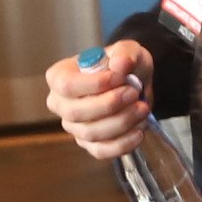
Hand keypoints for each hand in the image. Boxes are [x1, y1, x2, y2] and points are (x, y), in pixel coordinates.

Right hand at [47, 38, 153, 159]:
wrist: (136, 83)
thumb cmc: (124, 66)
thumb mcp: (128, 50)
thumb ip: (125, 52)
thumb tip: (120, 64)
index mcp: (59, 77)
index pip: (66, 85)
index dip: (94, 84)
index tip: (120, 77)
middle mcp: (60, 104)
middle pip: (76, 113)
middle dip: (110, 105)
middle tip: (134, 93)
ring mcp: (73, 126)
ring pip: (91, 133)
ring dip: (121, 122)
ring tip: (142, 108)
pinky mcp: (89, 144)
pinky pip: (101, 151)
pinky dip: (122, 144)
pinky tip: (139, 131)